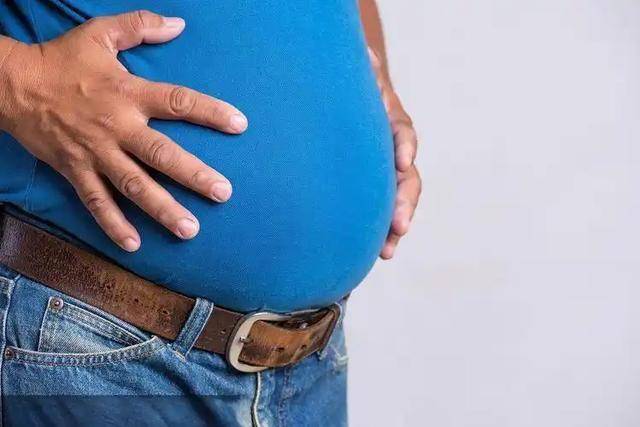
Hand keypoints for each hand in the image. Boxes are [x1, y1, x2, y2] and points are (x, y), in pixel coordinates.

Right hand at [0, 11, 247, 251]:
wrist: (11, 84)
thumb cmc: (62, 59)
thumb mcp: (101, 32)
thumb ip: (141, 26)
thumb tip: (179, 24)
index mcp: (128, 92)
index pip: (178, 102)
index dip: (210, 112)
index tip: (240, 125)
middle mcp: (116, 126)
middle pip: (161, 154)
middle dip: (193, 175)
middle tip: (222, 193)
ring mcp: (95, 153)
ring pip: (133, 185)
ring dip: (162, 208)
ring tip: (189, 230)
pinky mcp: (74, 170)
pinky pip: (96, 202)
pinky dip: (113, 224)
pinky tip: (134, 244)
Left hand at [368, 48, 421, 259]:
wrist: (353, 108)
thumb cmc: (354, 93)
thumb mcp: (359, 77)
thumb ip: (364, 71)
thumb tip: (366, 58)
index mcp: (392, 123)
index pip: (403, 133)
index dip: (404, 147)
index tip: (402, 162)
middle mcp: (396, 152)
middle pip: (408, 177)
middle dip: (404, 202)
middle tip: (400, 225)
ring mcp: (388, 174)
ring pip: (399, 201)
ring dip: (396, 225)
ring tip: (388, 251)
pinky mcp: (376, 190)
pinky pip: (383, 211)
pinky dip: (382, 232)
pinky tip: (377, 253)